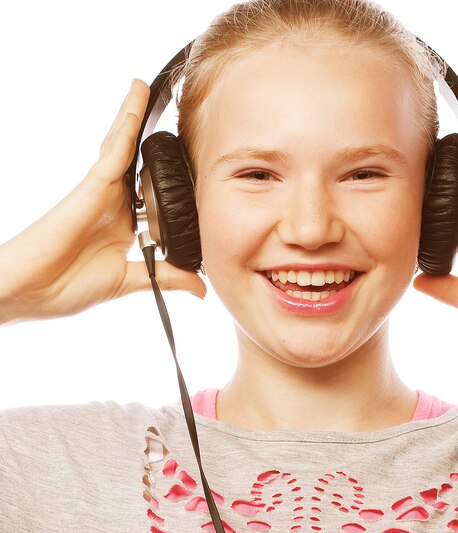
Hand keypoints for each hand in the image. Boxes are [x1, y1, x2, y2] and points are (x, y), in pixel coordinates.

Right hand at [0, 79, 205, 325]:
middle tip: (171, 115)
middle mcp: (113, 201)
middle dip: (151, 141)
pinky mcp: (91, 184)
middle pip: (137, 162)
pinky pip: (114, 148)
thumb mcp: (129, 281)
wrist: (28, 292)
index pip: (153, 195)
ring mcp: (102, 190)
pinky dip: (127, 122)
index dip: (172, 181)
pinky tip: (137, 98)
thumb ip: (167, 276)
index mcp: (123, 223)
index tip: (196, 169)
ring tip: (147, 88)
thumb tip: (202, 288)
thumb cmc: (65, 286)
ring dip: (135, 117)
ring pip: (124, 145)